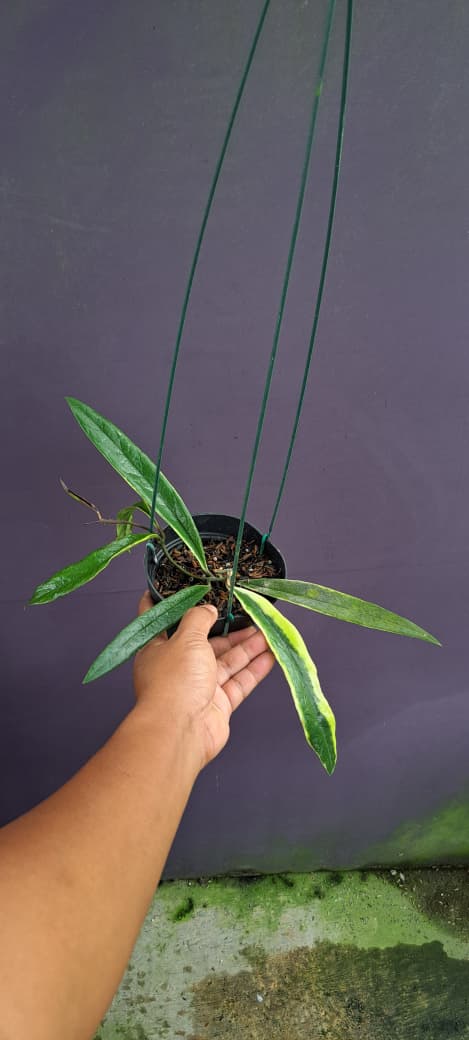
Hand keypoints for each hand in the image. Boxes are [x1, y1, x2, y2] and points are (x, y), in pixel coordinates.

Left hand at [133, 591, 274, 771]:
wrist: (181, 731)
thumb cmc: (174, 681)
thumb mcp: (185, 638)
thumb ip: (199, 618)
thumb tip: (208, 608)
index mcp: (159, 648)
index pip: (162, 620)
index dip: (171, 603)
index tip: (182, 587)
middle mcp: (178, 666)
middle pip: (206, 642)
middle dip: (228, 628)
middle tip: (250, 613)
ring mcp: (199, 686)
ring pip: (227, 661)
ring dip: (247, 646)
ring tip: (268, 631)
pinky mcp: (219, 704)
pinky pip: (239, 681)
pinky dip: (255, 668)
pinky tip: (271, 655)